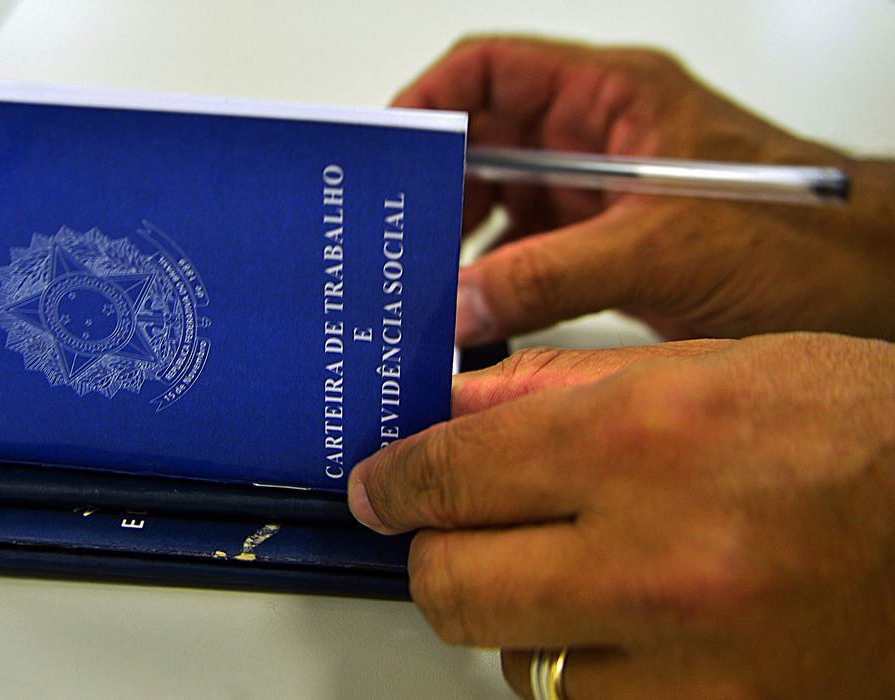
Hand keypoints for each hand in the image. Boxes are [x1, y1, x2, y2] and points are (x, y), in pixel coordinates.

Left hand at [348, 334, 894, 697]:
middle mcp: (656, 558)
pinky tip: (633, 629)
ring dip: (521, 619)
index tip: (379, 489)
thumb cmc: (860, 437)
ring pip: (515, 663)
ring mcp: (690, 663)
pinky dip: (587, 672)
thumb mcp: (708, 369)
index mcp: (644, 440)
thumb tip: (454, 409)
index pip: (449, 474)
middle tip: (458, 534)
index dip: (394, 483)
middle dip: (436, 555)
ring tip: (582, 575)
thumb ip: (562, 389)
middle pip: (451, 585)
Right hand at [393, 37, 894, 341]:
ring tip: (418, 279)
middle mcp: (595, 140)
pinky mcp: (599, 249)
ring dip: (455, 240)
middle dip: (434, 186)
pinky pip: (520, 255)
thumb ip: (553, 276)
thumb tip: (460, 302)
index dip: (432, 99)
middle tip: (392, 233)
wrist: (861, 291)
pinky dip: (487, 281)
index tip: (390, 149)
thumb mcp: (662, 249)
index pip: (494, 71)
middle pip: (482, 143)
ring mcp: (595, 196)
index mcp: (613, 97)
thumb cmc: (801, 237)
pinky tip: (466, 312)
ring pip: (496, 203)